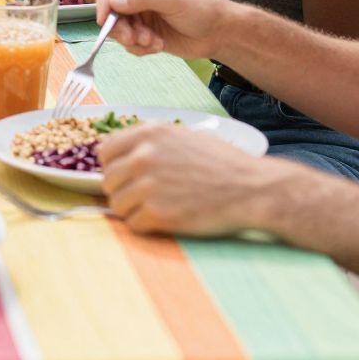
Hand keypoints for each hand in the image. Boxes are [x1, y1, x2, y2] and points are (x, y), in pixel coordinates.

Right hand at [96, 0, 235, 59]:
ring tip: (152, 42)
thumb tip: (113, 2)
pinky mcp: (144, 32)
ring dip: (132, 39)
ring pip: (119, 28)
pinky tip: (158, 45)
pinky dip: (141, 47)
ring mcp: (140, 13)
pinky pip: (130, 42)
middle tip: (132, 39)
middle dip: (120, 26)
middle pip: (110, 8)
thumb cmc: (202, 7)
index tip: (105, 18)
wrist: (220, 33)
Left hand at [99, 123, 298, 236]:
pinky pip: (133, 224)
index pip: (105, 151)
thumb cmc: (222, 163)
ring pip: (117, 204)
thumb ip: (151, 142)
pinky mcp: (158, 214)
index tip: (125, 175)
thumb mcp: (184, 136)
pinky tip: (165, 220)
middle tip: (144, 197)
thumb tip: (123, 154)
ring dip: (132, 209)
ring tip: (156, 208)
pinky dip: (145, 225)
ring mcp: (149, 186)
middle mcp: (144, 156)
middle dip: (123, 190)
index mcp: (149, 134)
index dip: (113, 166)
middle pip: (108, 180)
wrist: (253, 189)